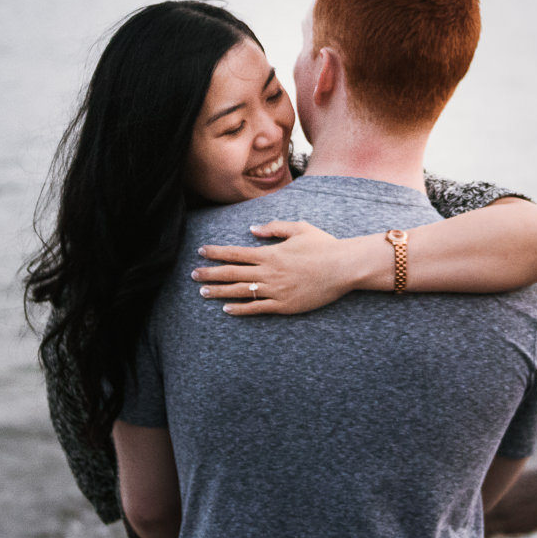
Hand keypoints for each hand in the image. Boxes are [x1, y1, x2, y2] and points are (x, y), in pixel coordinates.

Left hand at [190, 221, 355, 315]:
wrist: (343, 268)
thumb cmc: (323, 245)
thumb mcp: (299, 228)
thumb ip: (273, 228)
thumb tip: (252, 229)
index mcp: (270, 253)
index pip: (235, 253)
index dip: (216, 253)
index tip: (201, 252)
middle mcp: (268, 273)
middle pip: (232, 274)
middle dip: (210, 274)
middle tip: (193, 275)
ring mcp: (275, 291)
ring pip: (240, 292)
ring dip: (219, 292)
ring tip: (203, 292)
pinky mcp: (284, 306)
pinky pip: (257, 309)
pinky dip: (240, 309)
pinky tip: (227, 309)